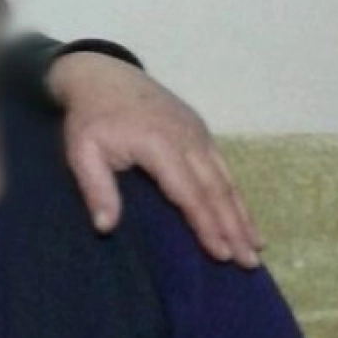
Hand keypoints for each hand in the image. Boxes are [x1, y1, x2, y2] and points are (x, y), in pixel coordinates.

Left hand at [49, 52, 263, 266]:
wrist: (101, 75)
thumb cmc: (89, 118)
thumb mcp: (81, 152)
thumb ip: (96, 189)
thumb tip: (106, 228)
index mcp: (159, 144)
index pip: (189, 193)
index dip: (206, 225)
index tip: (221, 254)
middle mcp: (187, 138)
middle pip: (216, 189)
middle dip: (234, 228)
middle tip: (248, 263)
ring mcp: (197, 132)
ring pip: (225, 178)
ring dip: (241, 214)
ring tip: (256, 247)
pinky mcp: (199, 130)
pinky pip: (222, 166)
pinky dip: (235, 193)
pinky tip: (243, 215)